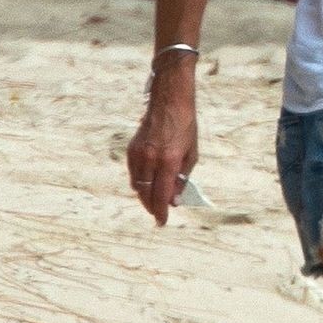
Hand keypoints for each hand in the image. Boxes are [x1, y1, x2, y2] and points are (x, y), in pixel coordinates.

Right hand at [126, 78, 198, 226]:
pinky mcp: (131, 148)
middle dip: (152, 207)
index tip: (162, 222)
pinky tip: (146, 183)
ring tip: (153, 201)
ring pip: (137, 185)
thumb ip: (182, 178)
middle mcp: (151, 159)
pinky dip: (138, 182)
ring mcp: (139, 154)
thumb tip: (175, 200)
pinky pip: (133, 173)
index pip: (162, 195)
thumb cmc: (184, 127)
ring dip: (144, 196)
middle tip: (158, 214)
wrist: (169, 101)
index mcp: (169, 161)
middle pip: (147, 193)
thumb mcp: (192, 154)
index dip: (161, 211)